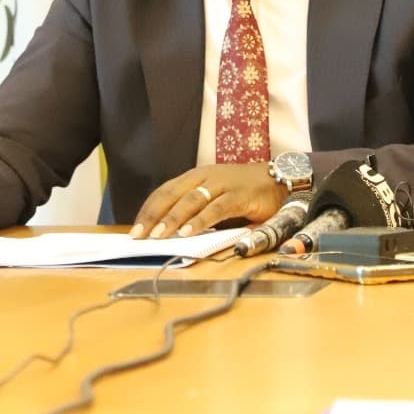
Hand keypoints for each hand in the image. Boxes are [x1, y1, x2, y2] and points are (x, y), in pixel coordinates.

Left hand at [130, 163, 285, 239]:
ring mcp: (222, 185)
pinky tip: (189, 233)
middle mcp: (204, 177)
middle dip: (153, 215)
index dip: (148, 210)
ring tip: (159, 236)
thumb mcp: (213, 197)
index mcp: (195, 177)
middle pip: (172, 195)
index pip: (164, 191)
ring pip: (191, 201)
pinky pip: (216, 209)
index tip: (135, 229)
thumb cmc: (242, 191)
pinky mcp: (239, 195)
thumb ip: (194, 210)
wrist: (278, 179)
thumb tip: (169, 232)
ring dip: (173, 219)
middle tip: (139, 235)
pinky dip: (200, 221)